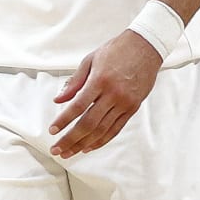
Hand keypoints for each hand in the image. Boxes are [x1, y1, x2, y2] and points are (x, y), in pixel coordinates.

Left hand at [49, 30, 161, 156]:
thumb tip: (59, 100)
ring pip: (101, 130)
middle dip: (70, 139)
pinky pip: (115, 129)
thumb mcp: (91, 59)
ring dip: (83, 144)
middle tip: (56, 149)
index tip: (52, 130)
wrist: (146, 46)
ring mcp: (125, 102)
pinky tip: (89, 147)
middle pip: (88, 123)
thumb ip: (74, 81)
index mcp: (100, 80)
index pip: (78, 106)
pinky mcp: (133, 107)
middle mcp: (113, 94)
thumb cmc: (117, 50)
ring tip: (69, 153)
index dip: (63, 120)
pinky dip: (101, 140)